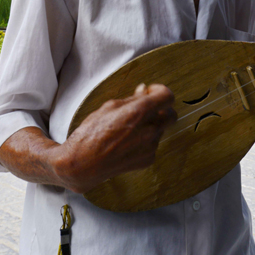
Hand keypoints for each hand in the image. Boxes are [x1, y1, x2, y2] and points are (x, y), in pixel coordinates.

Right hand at [54, 83, 176, 193]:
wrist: (83, 164)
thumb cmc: (91, 133)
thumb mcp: (109, 107)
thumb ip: (132, 98)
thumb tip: (144, 90)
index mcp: (139, 113)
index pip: (167, 96)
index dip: (159, 90)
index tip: (150, 92)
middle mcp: (149, 130)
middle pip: (171, 114)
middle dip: (162, 108)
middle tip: (146, 108)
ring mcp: (150, 147)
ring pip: (160, 129)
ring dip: (151, 124)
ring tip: (128, 128)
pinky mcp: (147, 160)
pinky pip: (153, 143)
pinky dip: (146, 139)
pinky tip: (128, 141)